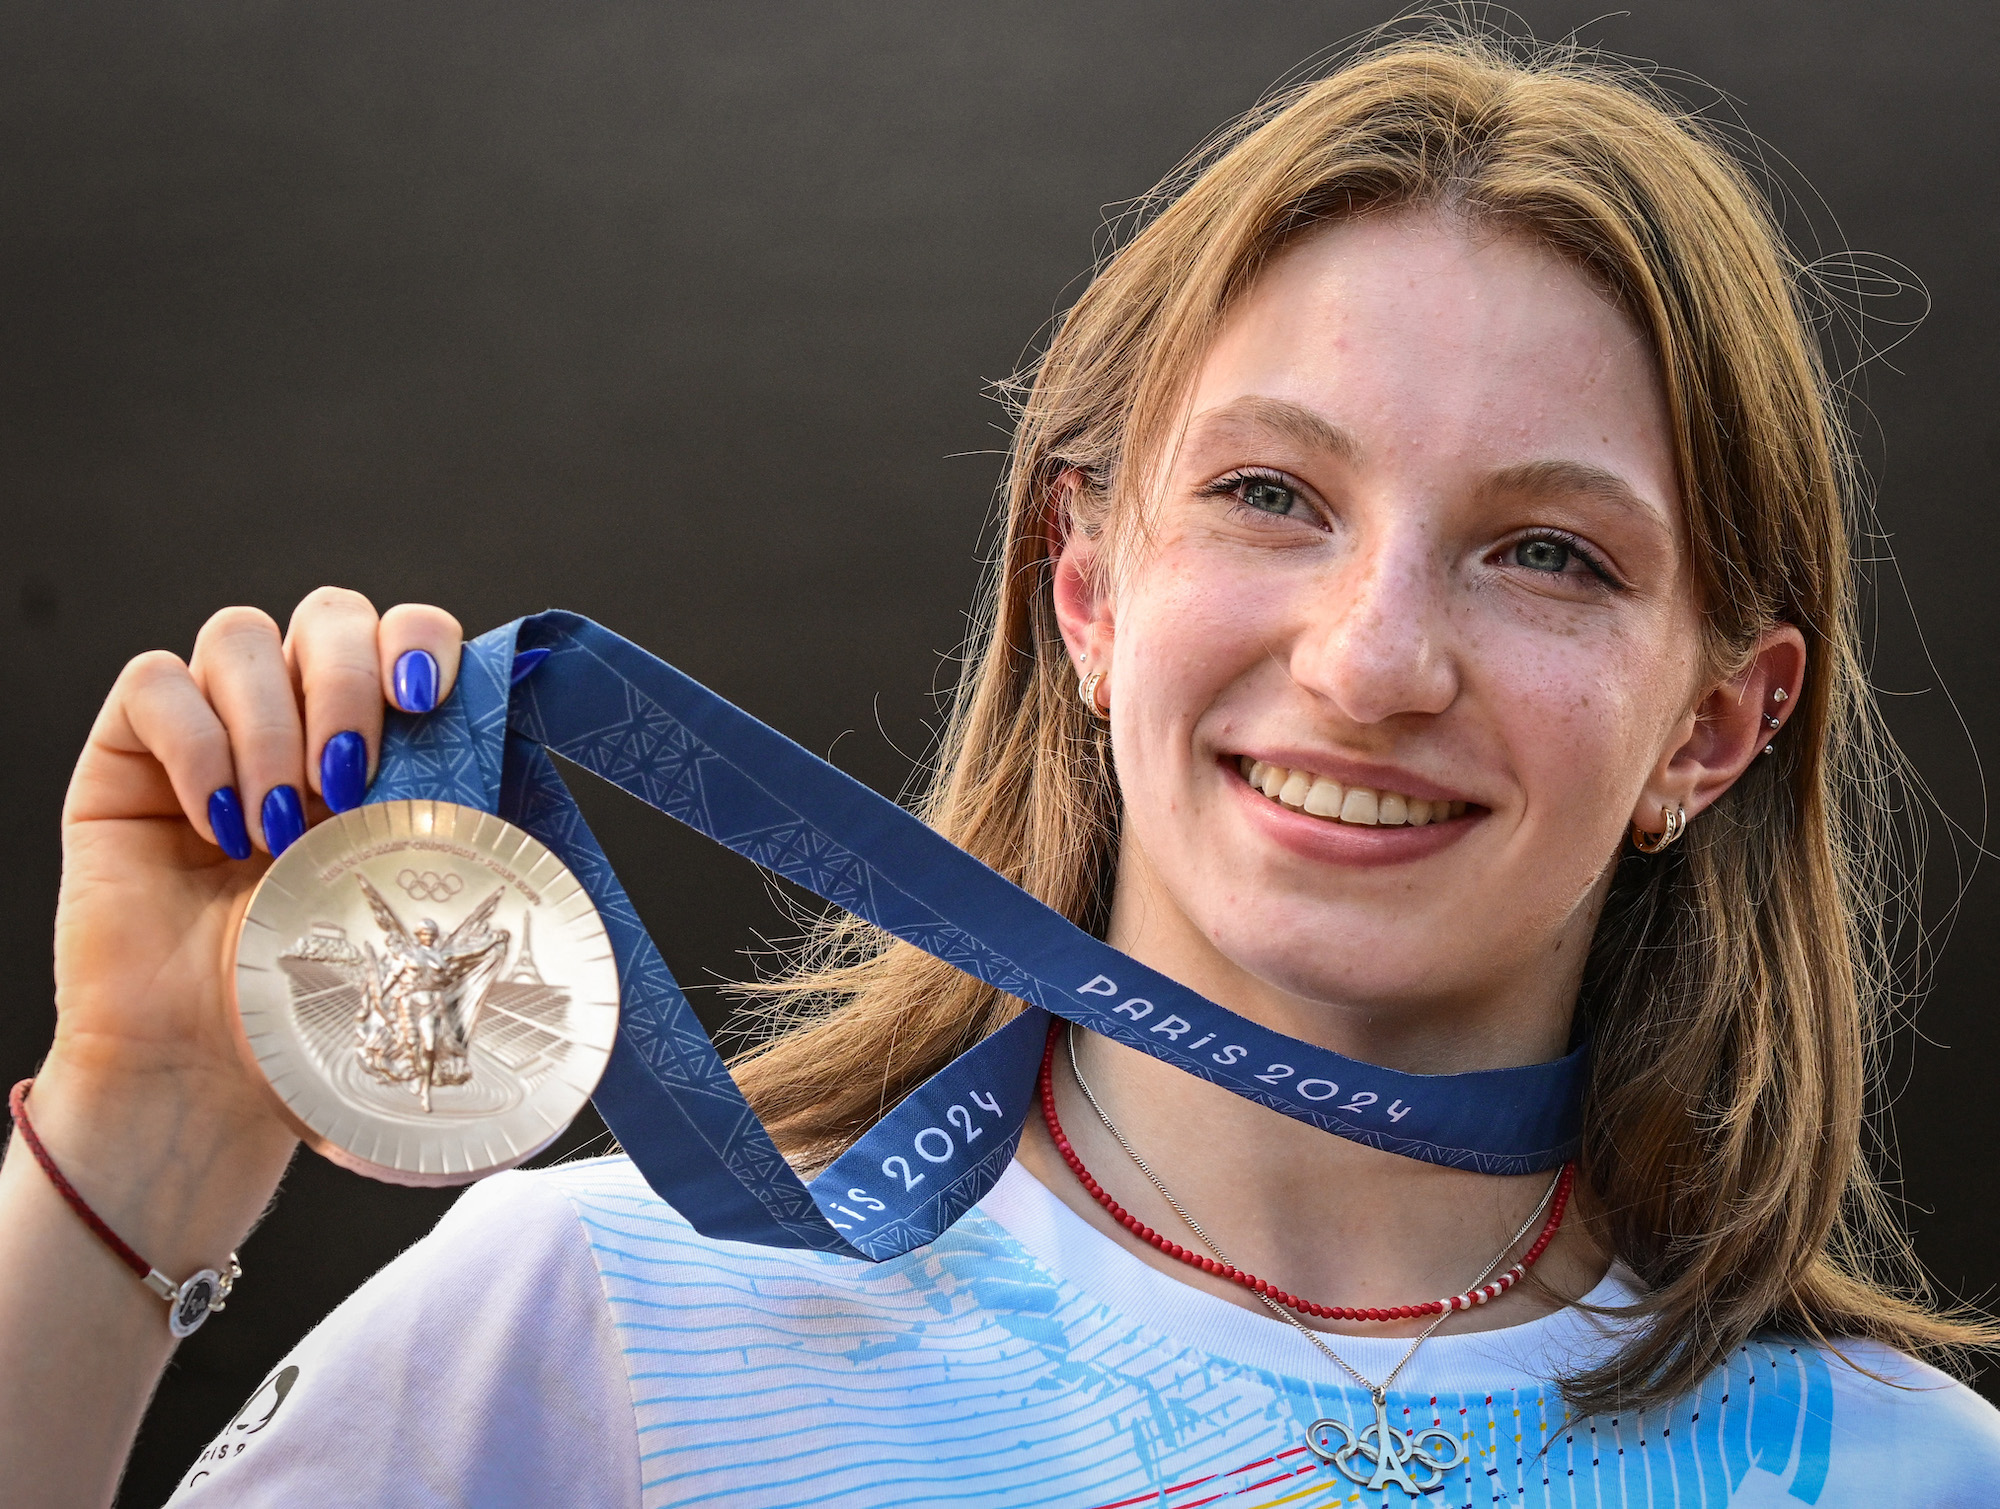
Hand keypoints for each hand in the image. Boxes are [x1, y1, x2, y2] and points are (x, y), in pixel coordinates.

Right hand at [47, 588, 462, 1151]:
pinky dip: (195, 745)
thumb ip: (465, 816)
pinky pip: (154, 684)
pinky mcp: (127, 757)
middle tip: (351, 781)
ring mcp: (211, 731)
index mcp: (381, 743)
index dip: (418, 639)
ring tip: (282, 830)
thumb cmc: (319, 999)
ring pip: (239, 635)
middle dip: (348, 680)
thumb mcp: (418, 900)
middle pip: (329, 613)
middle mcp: (298, 722)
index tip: (428, 698)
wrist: (214, 1072)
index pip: (403, 633)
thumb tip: (532, 751)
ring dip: (272, 726)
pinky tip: (218, 828)